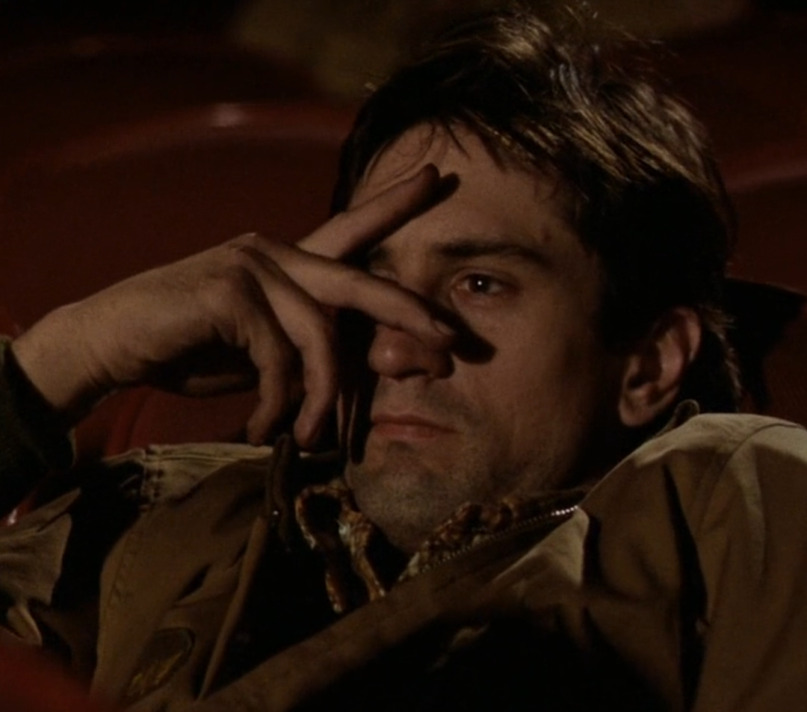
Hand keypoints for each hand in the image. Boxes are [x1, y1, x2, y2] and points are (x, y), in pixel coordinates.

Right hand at [11, 166, 452, 446]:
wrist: (110, 345)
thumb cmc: (190, 348)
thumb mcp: (265, 351)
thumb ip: (311, 347)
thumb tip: (381, 360)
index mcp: (286, 259)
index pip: (350, 227)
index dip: (394, 202)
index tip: (438, 177)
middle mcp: (274, 250)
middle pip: (359, 280)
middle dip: (408, 312)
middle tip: (449, 342)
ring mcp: (252, 264)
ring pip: (320, 336)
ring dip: (320, 399)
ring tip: (306, 438)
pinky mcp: (229, 289)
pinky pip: (279, 356)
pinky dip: (278, 402)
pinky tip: (262, 427)